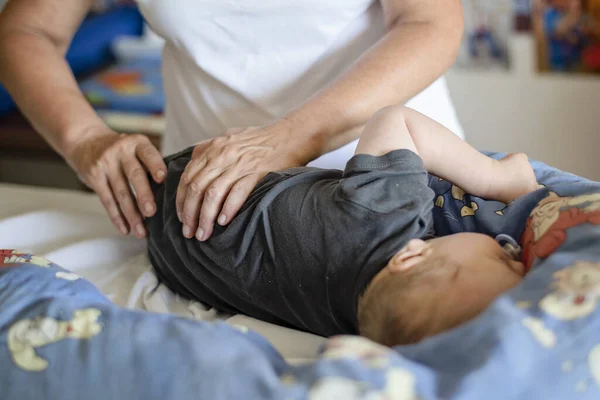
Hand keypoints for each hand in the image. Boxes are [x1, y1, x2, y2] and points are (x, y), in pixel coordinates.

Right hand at [68, 127, 165, 237]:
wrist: (85, 141)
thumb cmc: (122, 150)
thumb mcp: (136, 147)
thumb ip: (150, 163)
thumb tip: (173, 191)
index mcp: (137, 143)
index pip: (148, 154)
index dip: (156, 166)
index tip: (162, 179)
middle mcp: (121, 151)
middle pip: (134, 175)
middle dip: (143, 195)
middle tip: (151, 212)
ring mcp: (106, 163)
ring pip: (121, 192)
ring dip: (132, 215)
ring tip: (141, 231)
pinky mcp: (94, 176)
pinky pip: (107, 200)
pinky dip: (117, 217)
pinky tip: (125, 229)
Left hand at [176, 122, 310, 240]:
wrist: (291, 136)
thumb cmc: (261, 139)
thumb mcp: (230, 136)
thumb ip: (211, 147)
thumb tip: (194, 156)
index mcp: (213, 148)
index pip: (187, 177)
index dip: (181, 200)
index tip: (182, 218)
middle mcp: (222, 155)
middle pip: (196, 188)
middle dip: (189, 214)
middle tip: (189, 233)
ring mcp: (239, 164)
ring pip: (212, 194)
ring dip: (205, 217)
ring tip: (203, 234)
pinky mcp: (257, 172)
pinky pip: (237, 193)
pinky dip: (228, 209)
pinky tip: (223, 222)